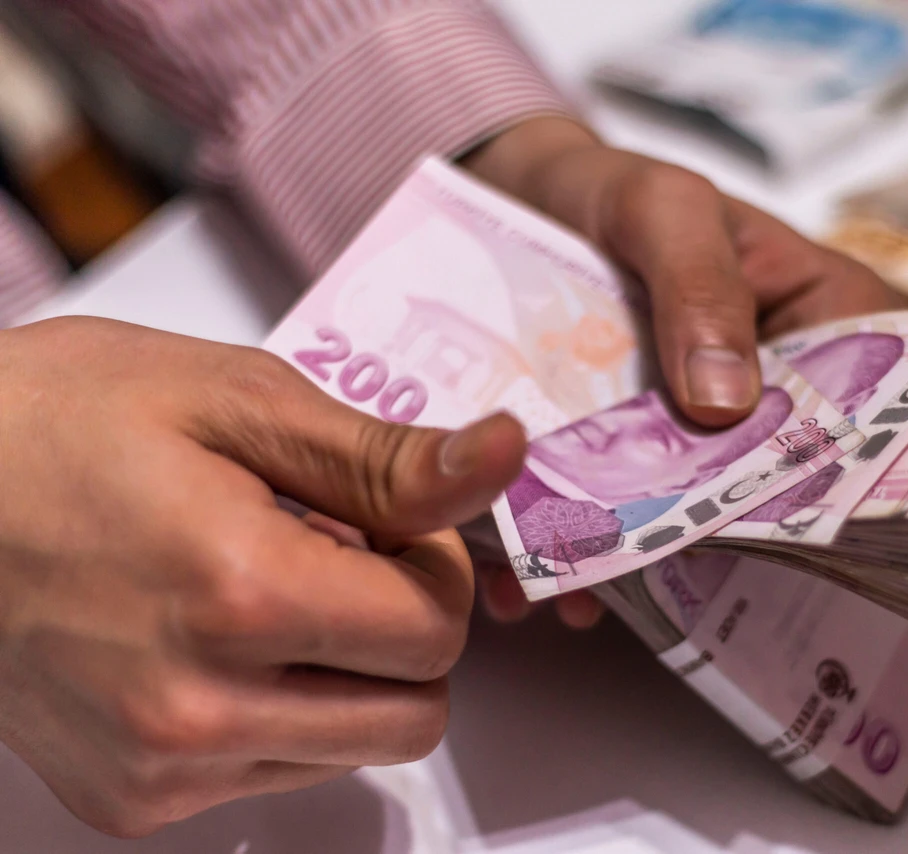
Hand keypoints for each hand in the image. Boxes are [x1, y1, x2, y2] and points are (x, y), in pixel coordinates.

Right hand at [0, 317, 525, 836]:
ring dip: (350, 673)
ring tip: (269, 589)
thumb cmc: (55, 424)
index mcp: (239, 595)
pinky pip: (276, 772)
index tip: (386, 522)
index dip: (435, 567)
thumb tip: (504, 457)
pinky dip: (285, 710)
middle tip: (343, 556)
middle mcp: (198, 710)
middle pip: (416, 712)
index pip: (438, 631)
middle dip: (409, 629)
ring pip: (353, 748)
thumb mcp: (236, 400)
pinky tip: (222, 638)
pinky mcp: (129, 799)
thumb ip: (384, 455)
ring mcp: (159, 769)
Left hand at [462, 117, 905, 625]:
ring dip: (649, 561)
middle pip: (782, 482)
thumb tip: (727, 405)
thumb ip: (699, 287)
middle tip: (676, 578)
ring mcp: (709, 435)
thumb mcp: (662, 209)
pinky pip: (630, 518)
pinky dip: (588, 552)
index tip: (807, 539)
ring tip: (584, 594)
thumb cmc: (617, 189)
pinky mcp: (642, 459)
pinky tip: (544, 585)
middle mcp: (780, 391)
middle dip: (731, 537)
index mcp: (828, 321)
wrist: (522, 199)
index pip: (872, 411)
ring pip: (701, 513)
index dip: (851, 477)